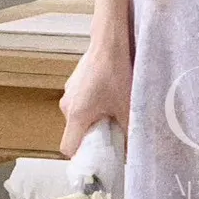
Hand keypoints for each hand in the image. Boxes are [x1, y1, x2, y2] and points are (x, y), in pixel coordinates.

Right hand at [58, 42, 132, 158]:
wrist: (110, 42)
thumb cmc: (117, 73)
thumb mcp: (127, 107)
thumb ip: (128, 132)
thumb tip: (131, 151)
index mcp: (77, 115)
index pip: (68, 148)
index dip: (81, 156)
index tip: (97, 157)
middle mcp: (67, 106)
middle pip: (75, 132)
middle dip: (92, 137)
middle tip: (112, 134)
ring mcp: (69, 92)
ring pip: (78, 117)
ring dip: (93, 119)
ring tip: (112, 111)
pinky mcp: (74, 82)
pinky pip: (80, 102)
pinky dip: (91, 105)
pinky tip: (108, 95)